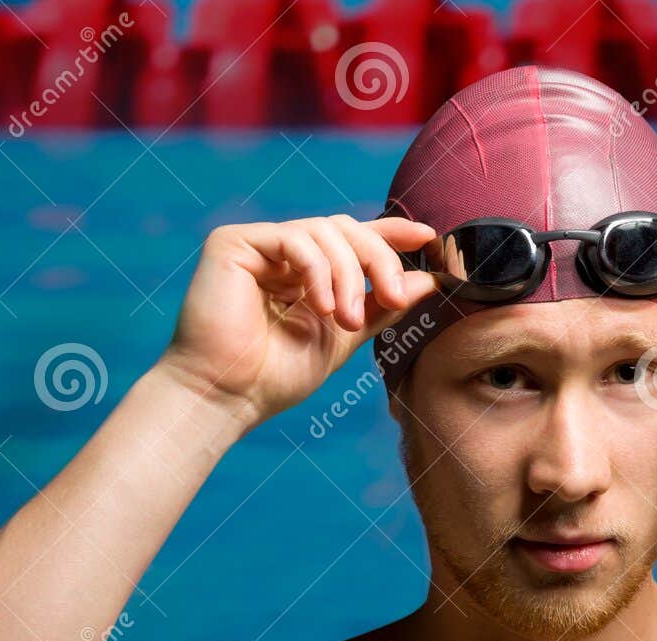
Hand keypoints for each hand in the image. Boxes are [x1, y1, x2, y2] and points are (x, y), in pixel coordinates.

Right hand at [155, 215, 439, 425]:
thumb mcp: (344, 337)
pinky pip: (293, 239)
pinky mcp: (233, 244)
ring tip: (344, 320)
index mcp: (306, 271)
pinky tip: (319, 307)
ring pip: (324, 232)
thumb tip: (427, 281)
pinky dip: (316, 271)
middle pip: (345, 228)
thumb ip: (380, 307)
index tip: (428, 237)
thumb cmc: (275, 376)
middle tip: (391, 299)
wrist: (227, 397)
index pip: (353, 238)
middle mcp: (281, 252)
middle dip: (377, 261)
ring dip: (347, 275)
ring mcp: (257, 244)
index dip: (391, 233)